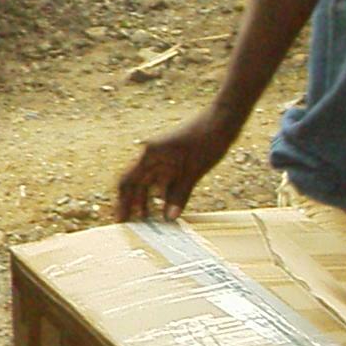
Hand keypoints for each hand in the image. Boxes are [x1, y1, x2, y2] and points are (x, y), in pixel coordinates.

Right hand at [116, 108, 241, 221]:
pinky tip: (165, 209)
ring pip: (149, 183)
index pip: (127, 181)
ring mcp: (163, 158)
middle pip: (136, 184)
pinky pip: (164, 180)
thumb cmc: (207, 139)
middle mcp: (152, 156)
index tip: (121, 219)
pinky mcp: (175, 160)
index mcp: (150, 154)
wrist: (224, 119)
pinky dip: (163, 195)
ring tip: (147, 222)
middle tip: (131, 226)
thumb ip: (180, 194)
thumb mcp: (194, 170)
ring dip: (147, 201)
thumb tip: (169, 218)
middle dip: (132, 205)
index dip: (122, 201)